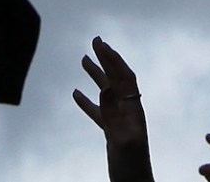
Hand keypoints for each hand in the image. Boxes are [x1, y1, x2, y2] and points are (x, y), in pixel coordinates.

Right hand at [74, 39, 152, 181]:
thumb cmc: (132, 167)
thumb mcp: (122, 140)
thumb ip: (114, 115)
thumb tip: (105, 88)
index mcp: (133, 111)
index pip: (124, 77)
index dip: (113, 59)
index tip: (100, 44)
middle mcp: (129, 112)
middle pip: (117, 79)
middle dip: (107, 59)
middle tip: (95, 41)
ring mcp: (120, 122)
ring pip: (107, 93)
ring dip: (96, 75)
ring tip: (84, 59)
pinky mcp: (112, 133)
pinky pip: (98, 112)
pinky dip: (87, 101)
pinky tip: (76, 94)